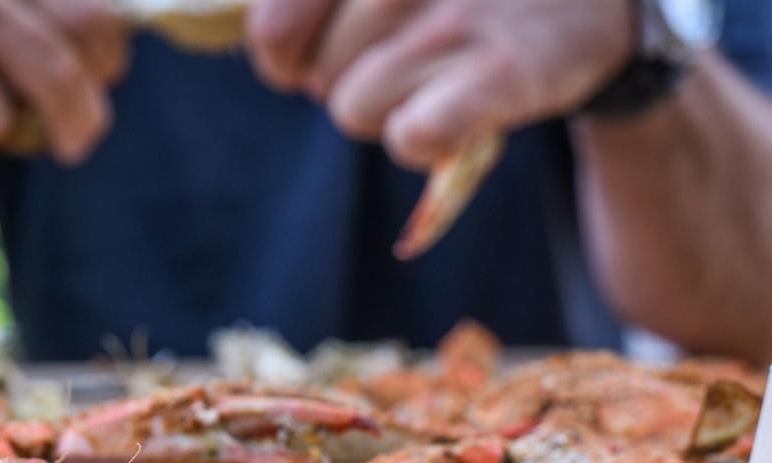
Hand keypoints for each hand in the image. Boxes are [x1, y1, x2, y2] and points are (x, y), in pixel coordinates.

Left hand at [248, 0, 632, 168]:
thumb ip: (315, 0)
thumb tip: (272, 51)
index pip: (273, 31)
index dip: (284, 55)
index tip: (302, 56)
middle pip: (317, 77)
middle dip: (352, 76)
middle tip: (413, 49)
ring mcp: (453, 18)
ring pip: (354, 111)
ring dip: (391, 107)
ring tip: (443, 69)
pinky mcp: (499, 73)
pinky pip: (410, 137)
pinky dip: (424, 139)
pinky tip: (453, 113)